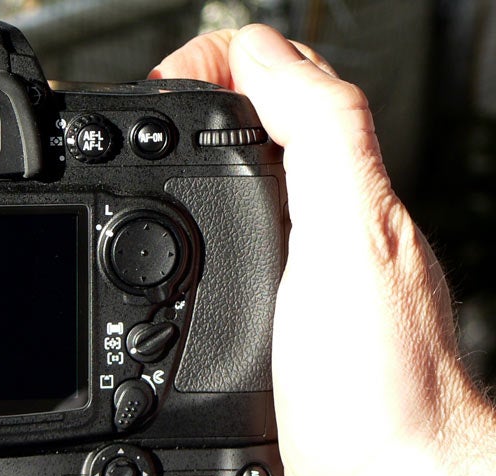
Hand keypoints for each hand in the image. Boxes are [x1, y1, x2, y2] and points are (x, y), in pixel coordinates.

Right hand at [151, 25, 495, 475]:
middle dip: (187, 106)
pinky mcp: (260, 322)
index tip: (162, 84)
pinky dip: (175, 233)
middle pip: (250, 127)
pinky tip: (154, 246)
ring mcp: (289, 271)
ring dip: (176, 165)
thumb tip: (261, 50)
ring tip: (133, 160)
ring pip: (227, 190)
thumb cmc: (384, 384)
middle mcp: (317, 221)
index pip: (279, 81)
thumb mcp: (350, 236)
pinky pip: (215, 252)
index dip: (215, 63)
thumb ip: (319, 134)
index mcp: (335, 187)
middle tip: (138, 110)